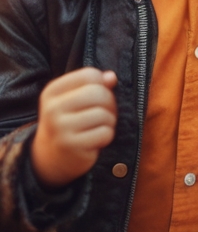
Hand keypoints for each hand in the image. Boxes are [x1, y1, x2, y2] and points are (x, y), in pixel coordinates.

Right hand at [31, 68, 117, 188]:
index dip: (102, 85)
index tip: (97, 97)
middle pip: (98, 93)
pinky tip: (96, 140)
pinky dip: (107, 136)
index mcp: (52, 91)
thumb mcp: (74, 100)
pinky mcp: (72, 145)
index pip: (89, 75)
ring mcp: (60, 128)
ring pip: (104, 115)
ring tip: (99, 127)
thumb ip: (94, 85)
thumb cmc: (70, 122)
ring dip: (109, 122)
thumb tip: (112, 77)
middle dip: (110, 104)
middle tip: (105, 114)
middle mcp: (53, 108)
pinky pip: (105, 133)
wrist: (51, 156)